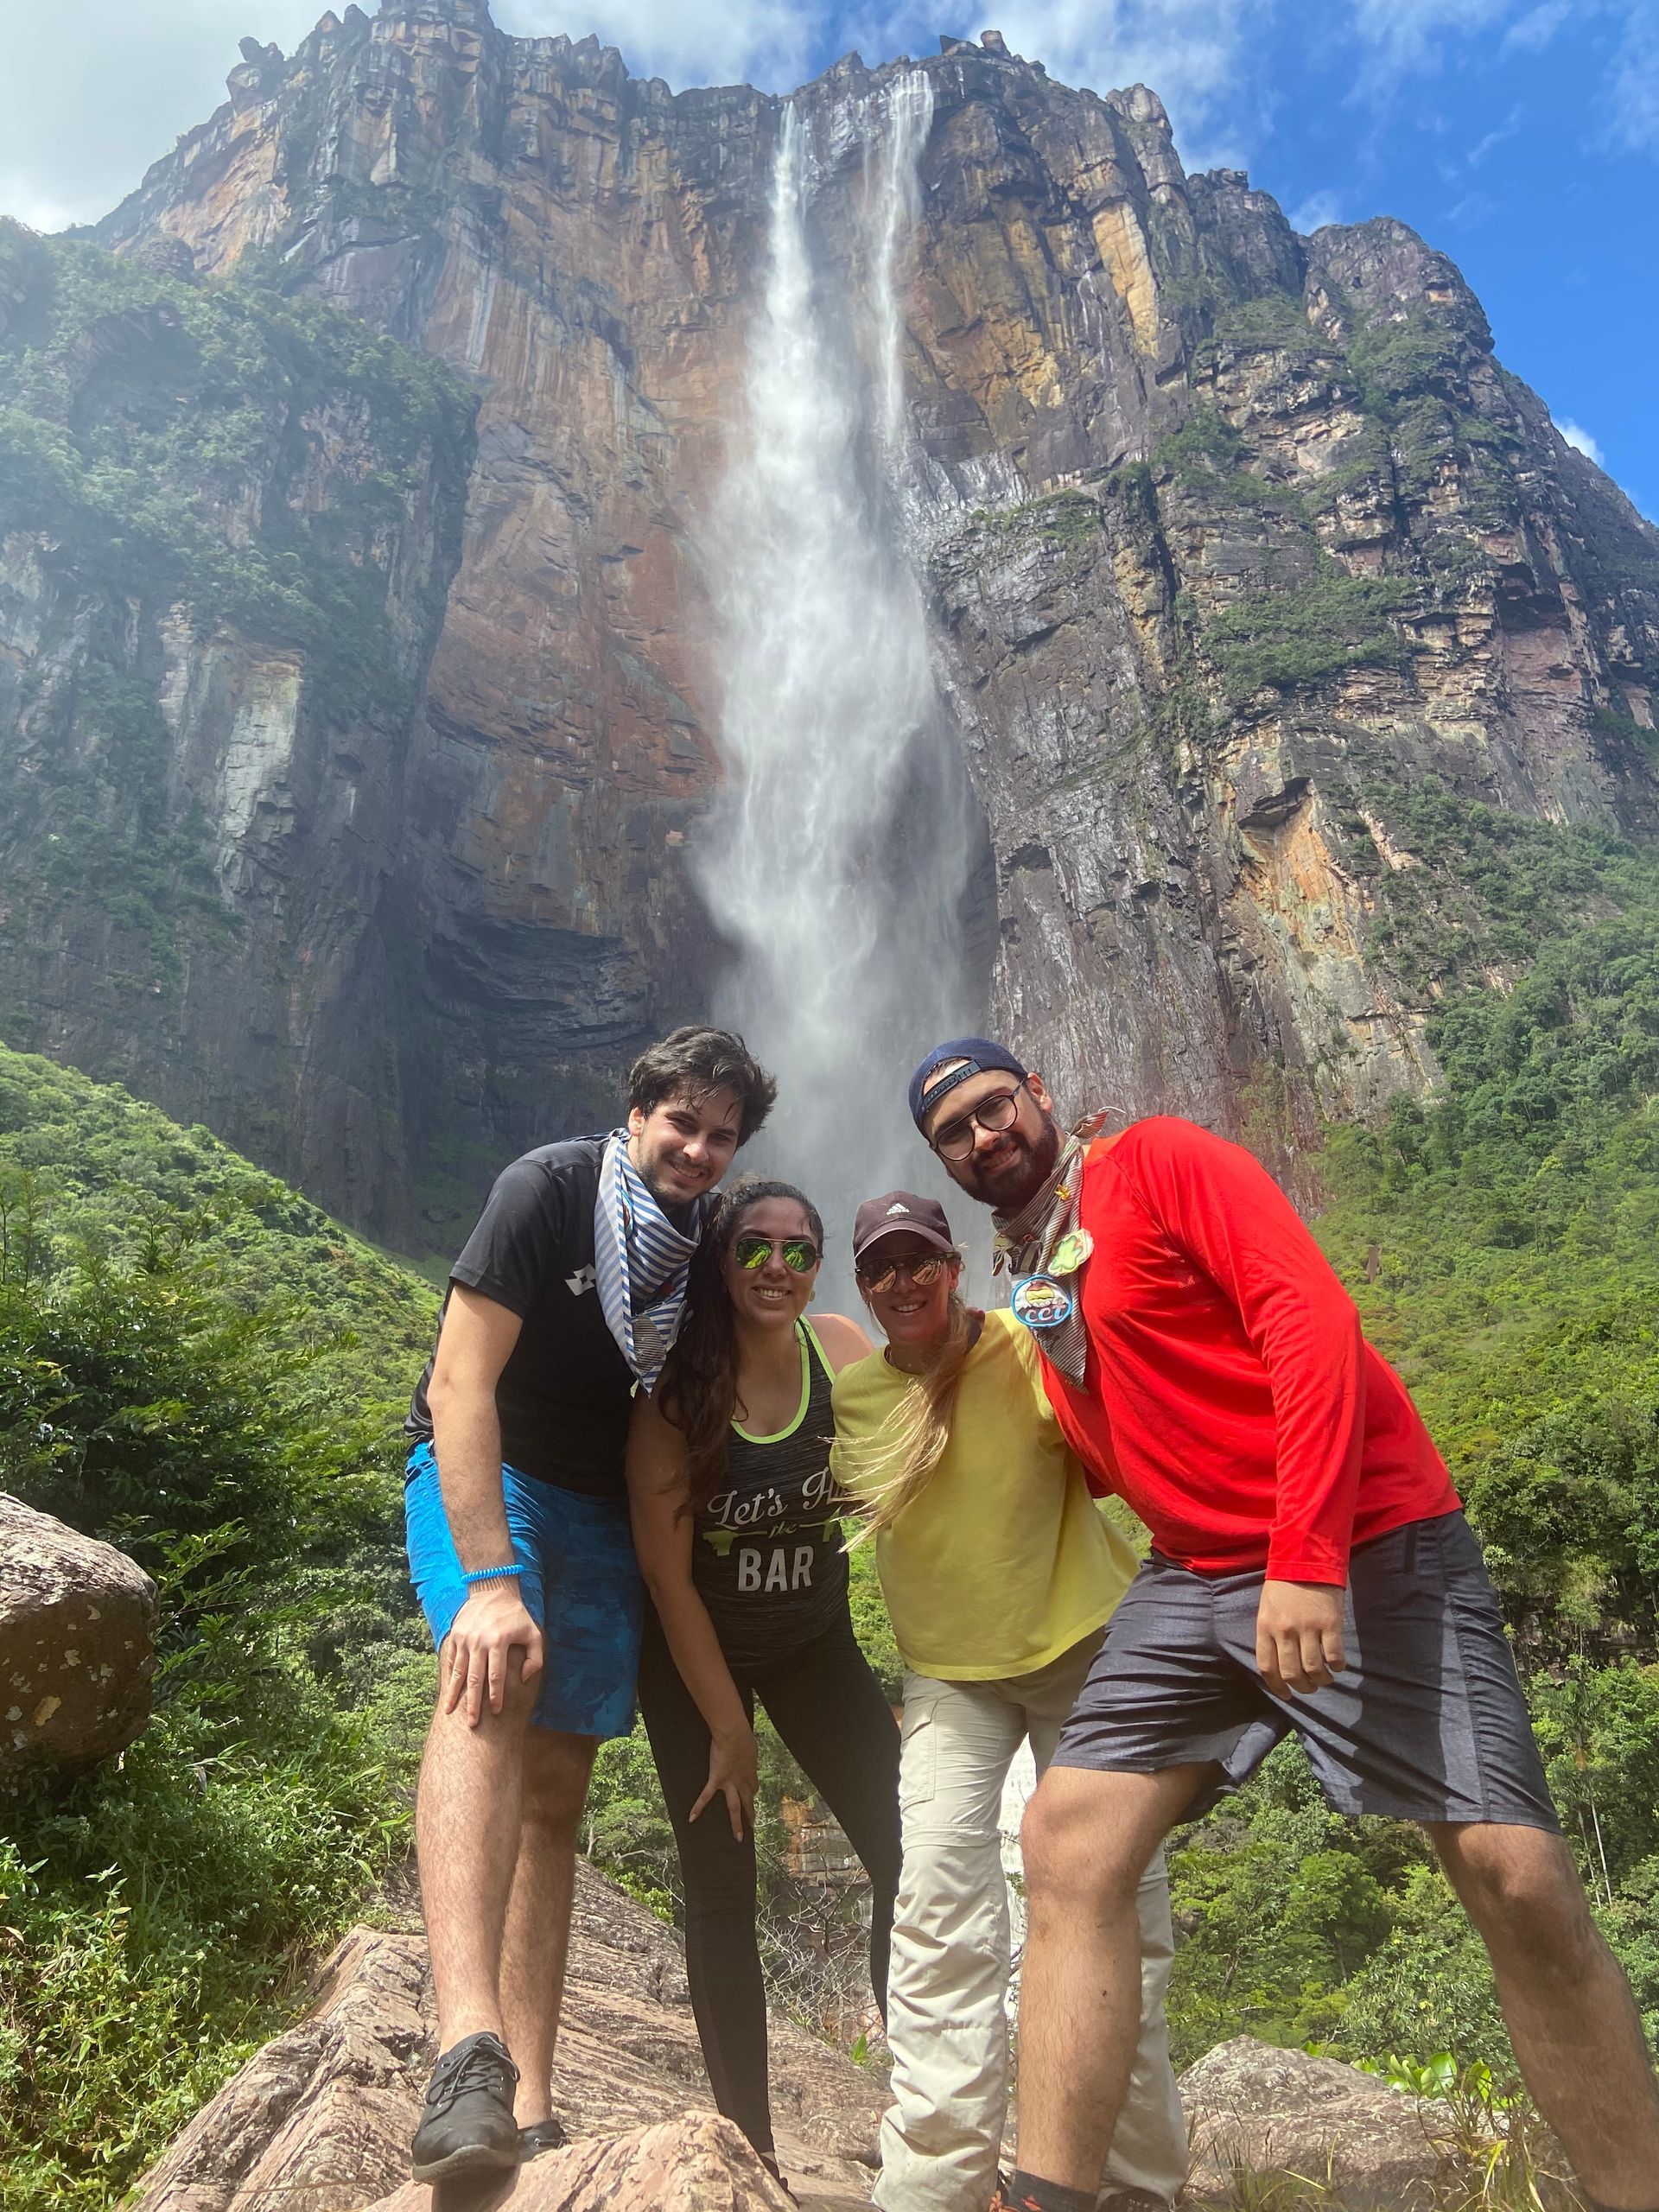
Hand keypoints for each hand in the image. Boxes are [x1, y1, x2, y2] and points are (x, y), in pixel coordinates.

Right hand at [440, 1582, 543, 1726]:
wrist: (492, 1590)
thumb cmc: (516, 1615)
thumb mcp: (533, 1633)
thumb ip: (535, 1658)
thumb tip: (524, 1679)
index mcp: (498, 1642)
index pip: (496, 1676)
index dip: (496, 1696)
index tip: (495, 1712)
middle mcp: (478, 1642)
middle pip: (474, 1679)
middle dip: (472, 1703)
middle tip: (471, 1724)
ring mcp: (464, 1639)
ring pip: (458, 1672)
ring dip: (454, 1694)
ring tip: (450, 1712)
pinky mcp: (455, 1636)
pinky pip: (451, 1660)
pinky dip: (450, 1676)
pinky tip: (448, 1691)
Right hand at [690, 1723, 757, 1840]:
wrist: (734, 1734)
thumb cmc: (742, 1735)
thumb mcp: (750, 1745)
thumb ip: (748, 1752)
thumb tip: (746, 1749)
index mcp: (750, 1771)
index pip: (753, 1786)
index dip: (753, 1792)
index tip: (753, 1796)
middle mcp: (742, 1781)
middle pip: (747, 1801)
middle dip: (750, 1814)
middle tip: (752, 1825)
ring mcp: (729, 1783)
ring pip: (734, 1807)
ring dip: (737, 1822)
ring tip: (738, 1836)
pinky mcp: (716, 1780)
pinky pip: (706, 1796)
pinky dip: (698, 1807)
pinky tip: (692, 1818)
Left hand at [1255, 1579, 1346, 1695]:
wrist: (1306, 1557)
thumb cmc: (1284, 1584)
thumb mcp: (1266, 1607)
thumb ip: (1269, 1633)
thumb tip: (1277, 1663)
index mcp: (1265, 1626)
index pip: (1267, 1667)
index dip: (1277, 1687)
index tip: (1287, 1695)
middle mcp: (1284, 1630)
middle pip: (1292, 1673)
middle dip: (1302, 1688)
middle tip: (1309, 1688)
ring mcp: (1308, 1627)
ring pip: (1314, 1669)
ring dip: (1321, 1680)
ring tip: (1324, 1679)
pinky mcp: (1330, 1623)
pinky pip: (1334, 1655)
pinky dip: (1337, 1666)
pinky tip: (1337, 1666)